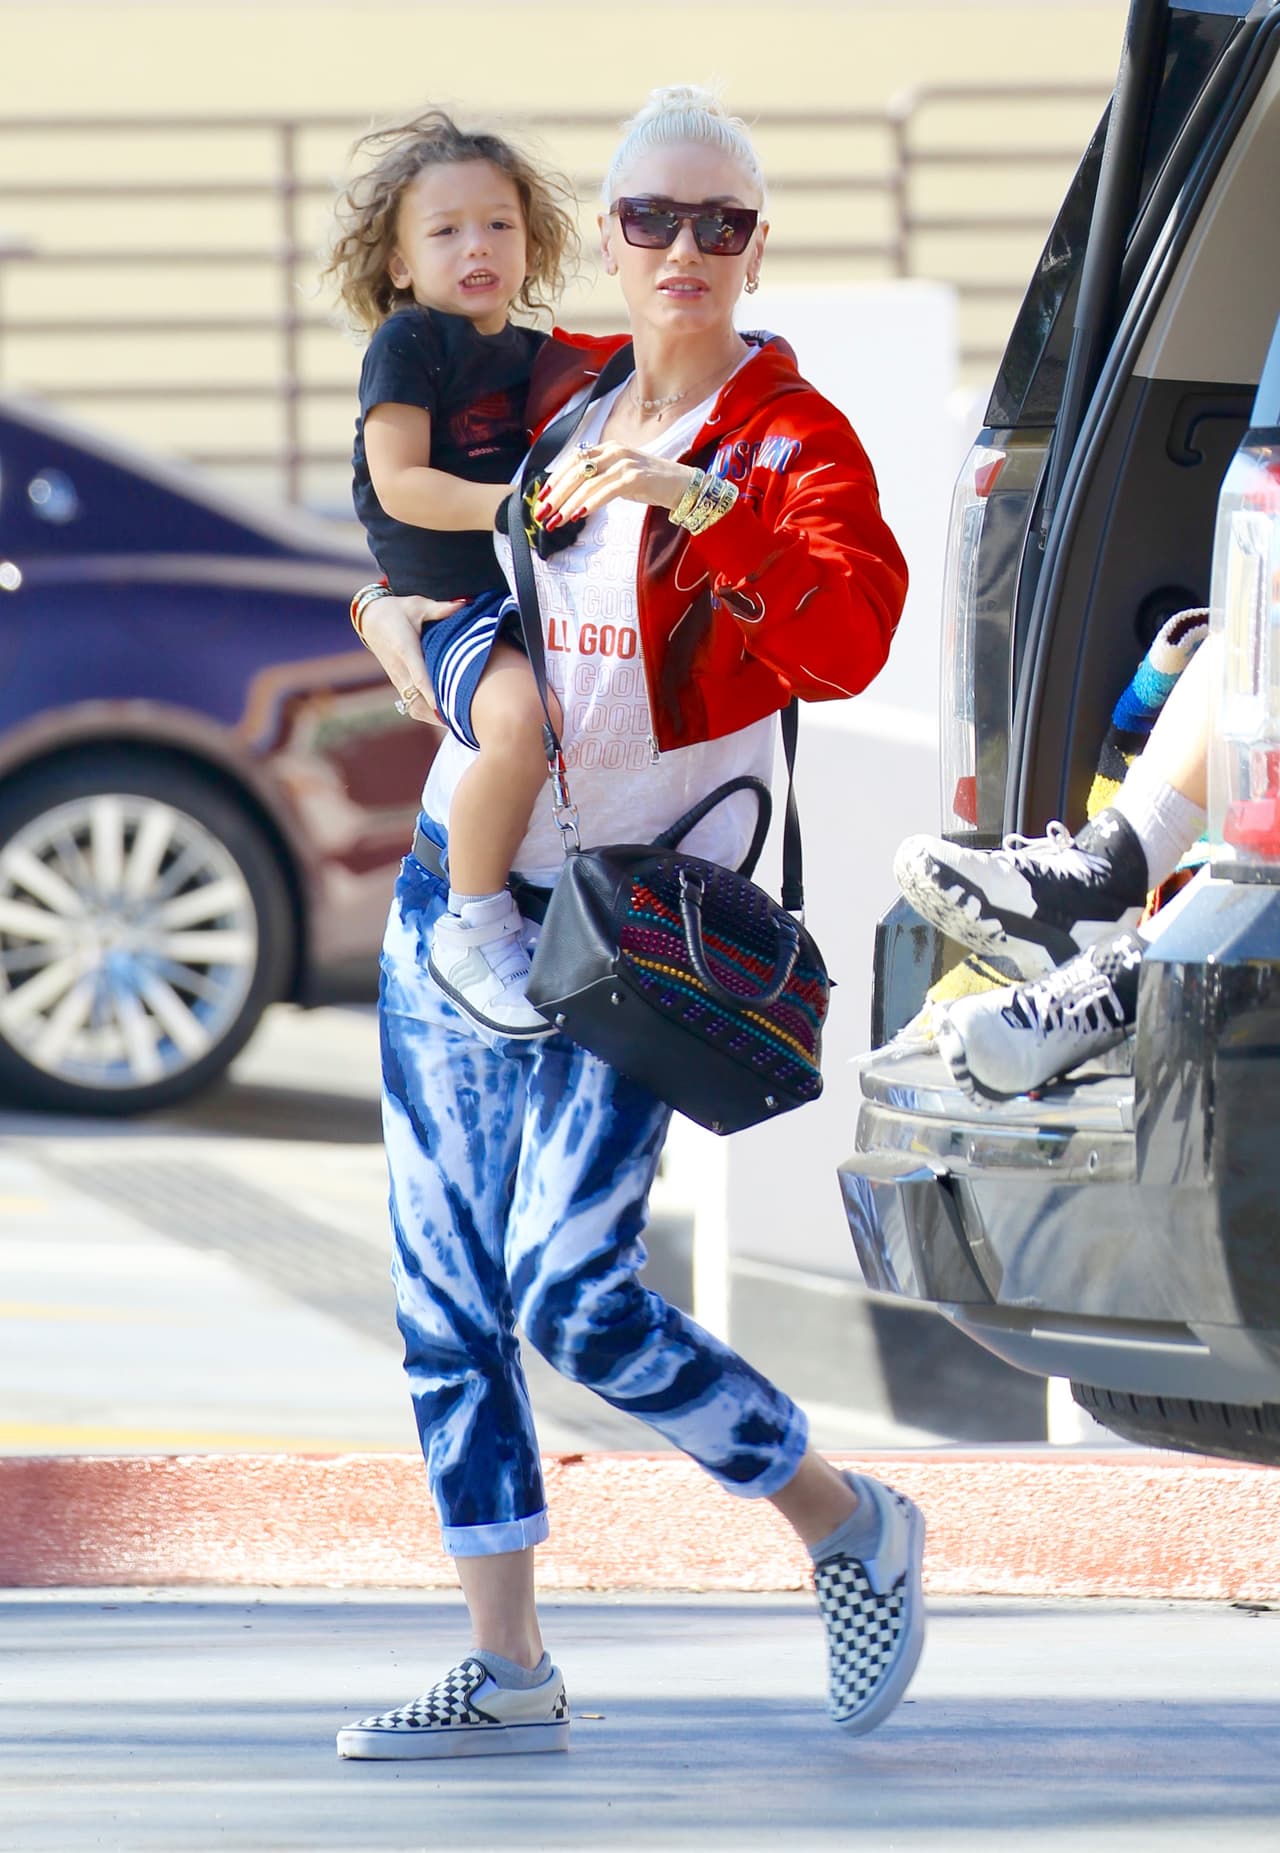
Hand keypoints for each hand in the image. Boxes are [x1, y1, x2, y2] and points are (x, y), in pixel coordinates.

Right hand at [361, 594, 460, 724]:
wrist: (370, 618)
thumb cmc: (397, 610)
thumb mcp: (418, 604)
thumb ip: (441, 608)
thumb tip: (465, 603)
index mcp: (405, 649)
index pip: (419, 676)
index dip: (431, 694)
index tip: (443, 709)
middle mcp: (399, 668)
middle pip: (417, 699)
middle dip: (438, 712)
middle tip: (463, 720)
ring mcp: (397, 678)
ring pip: (414, 706)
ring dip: (433, 716)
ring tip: (458, 722)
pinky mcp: (398, 682)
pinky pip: (411, 705)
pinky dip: (427, 713)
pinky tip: (445, 716)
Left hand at [536, 443, 696, 528]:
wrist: (682, 485)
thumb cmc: (649, 483)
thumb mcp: (619, 476)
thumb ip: (597, 479)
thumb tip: (570, 496)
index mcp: (606, 448)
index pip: (573, 460)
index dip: (555, 479)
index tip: (541, 497)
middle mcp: (613, 451)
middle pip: (576, 471)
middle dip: (556, 495)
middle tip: (542, 513)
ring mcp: (625, 463)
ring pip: (588, 483)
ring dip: (569, 504)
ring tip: (556, 521)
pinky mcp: (635, 478)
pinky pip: (606, 491)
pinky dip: (590, 503)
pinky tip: (578, 515)